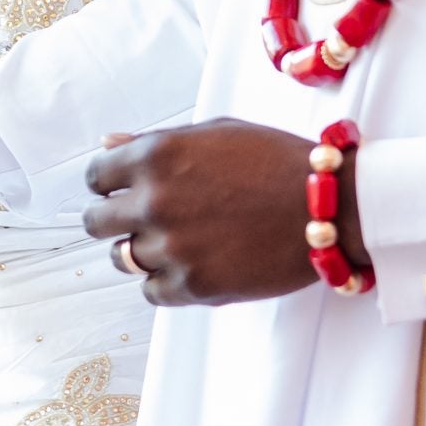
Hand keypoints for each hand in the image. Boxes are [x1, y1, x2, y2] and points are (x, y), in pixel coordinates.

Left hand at [81, 118, 345, 306]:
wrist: (330, 206)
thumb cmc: (276, 161)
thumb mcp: (216, 133)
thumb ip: (155, 141)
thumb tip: (107, 143)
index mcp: (156, 156)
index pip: (95, 177)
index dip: (109, 184)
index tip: (123, 190)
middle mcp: (154, 201)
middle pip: (97, 223)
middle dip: (115, 220)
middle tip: (144, 220)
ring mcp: (172, 247)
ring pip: (122, 260)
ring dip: (142, 251)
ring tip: (177, 242)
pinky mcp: (195, 286)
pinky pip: (152, 292)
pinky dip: (166, 282)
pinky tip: (192, 264)